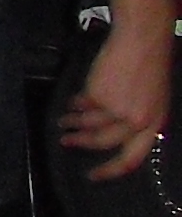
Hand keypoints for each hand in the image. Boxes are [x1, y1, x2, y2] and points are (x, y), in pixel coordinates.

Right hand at [64, 32, 171, 183]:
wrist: (142, 41)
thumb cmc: (150, 65)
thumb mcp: (153, 99)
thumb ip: (137, 119)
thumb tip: (116, 133)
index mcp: (154, 124)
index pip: (132, 159)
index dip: (110, 170)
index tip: (93, 175)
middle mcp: (136, 121)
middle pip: (104, 143)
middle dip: (82, 144)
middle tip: (66, 143)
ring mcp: (116, 109)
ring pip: (88, 125)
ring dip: (72, 125)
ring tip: (63, 122)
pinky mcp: (98, 95)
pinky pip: (82, 105)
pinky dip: (75, 105)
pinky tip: (72, 102)